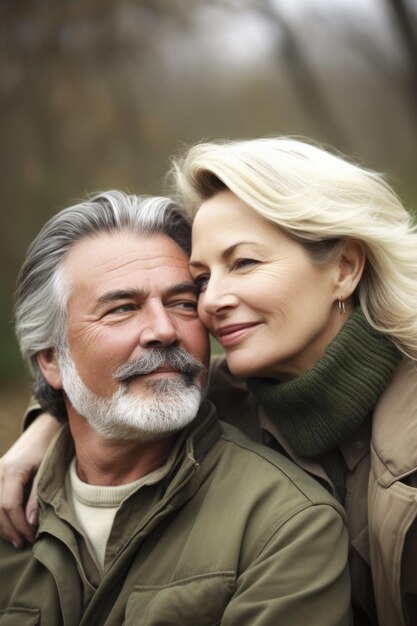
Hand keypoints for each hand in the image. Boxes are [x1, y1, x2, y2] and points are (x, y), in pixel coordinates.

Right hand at [0, 413, 61, 546]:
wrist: (46, 426)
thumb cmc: (51, 446)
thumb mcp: (47, 470)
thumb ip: (37, 496)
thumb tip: (29, 523)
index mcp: (12, 470)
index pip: (9, 505)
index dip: (19, 525)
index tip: (30, 537)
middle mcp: (0, 470)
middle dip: (9, 529)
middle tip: (23, 543)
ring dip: (2, 524)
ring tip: (16, 538)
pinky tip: (8, 524)